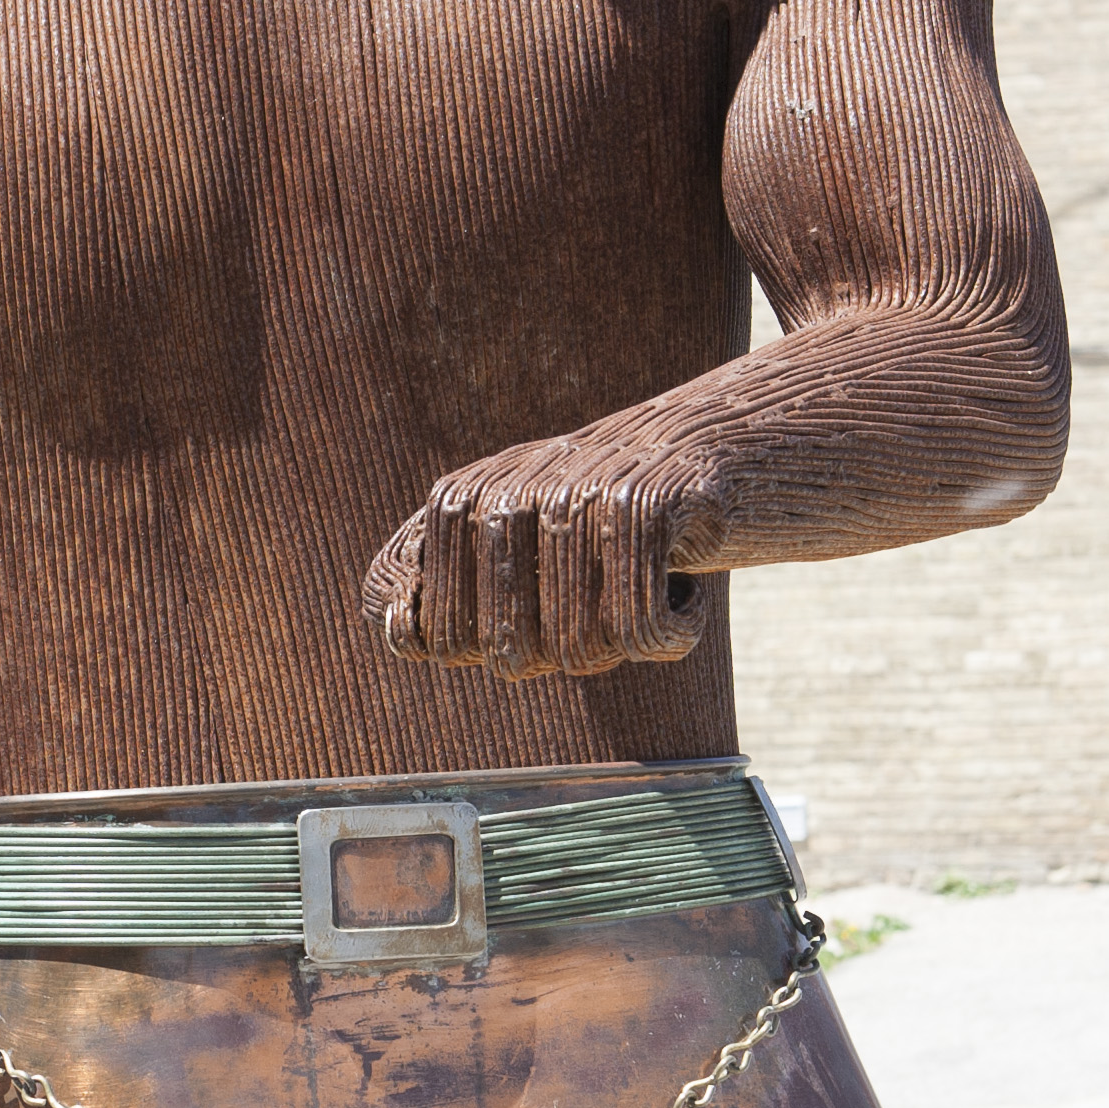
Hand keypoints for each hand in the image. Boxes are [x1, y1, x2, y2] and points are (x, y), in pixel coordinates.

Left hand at [364, 418, 724, 677]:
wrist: (715, 451)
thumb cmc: (602, 526)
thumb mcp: (510, 550)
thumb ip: (436, 588)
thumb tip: (393, 622)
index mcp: (458, 503)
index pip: (431, 638)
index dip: (487, 650)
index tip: (533, 610)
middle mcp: (505, 493)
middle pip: (509, 656)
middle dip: (561, 652)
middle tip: (599, 599)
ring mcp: (572, 494)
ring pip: (578, 651)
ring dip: (625, 642)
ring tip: (644, 584)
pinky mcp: (643, 505)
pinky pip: (640, 632)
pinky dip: (676, 633)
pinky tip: (686, 592)